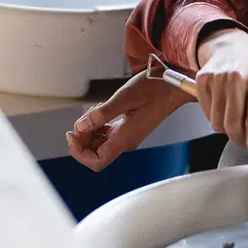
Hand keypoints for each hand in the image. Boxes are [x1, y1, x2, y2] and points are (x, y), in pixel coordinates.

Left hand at [66, 73, 190, 171]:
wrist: (175, 87)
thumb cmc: (156, 89)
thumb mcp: (125, 97)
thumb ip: (102, 114)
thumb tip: (80, 126)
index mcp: (125, 138)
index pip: (96, 161)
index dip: (79, 152)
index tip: (72, 133)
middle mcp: (126, 141)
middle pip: (95, 153)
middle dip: (82, 138)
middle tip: (81, 118)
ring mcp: (127, 136)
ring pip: (99, 144)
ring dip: (90, 130)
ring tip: (94, 110)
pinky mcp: (128, 129)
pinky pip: (107, 134)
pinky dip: (98, 125)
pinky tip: (101, 110)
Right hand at [195, 27, 247, 158]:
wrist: (235, 46)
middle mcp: (237, 78)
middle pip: (233, 125)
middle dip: (239, 139)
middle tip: (244, 139)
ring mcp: (218, 77)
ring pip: (217, 122)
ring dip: (226, 129)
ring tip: (235, 120)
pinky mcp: (203, 79)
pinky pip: (206, 113)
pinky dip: (214, 117)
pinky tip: (223, 108)